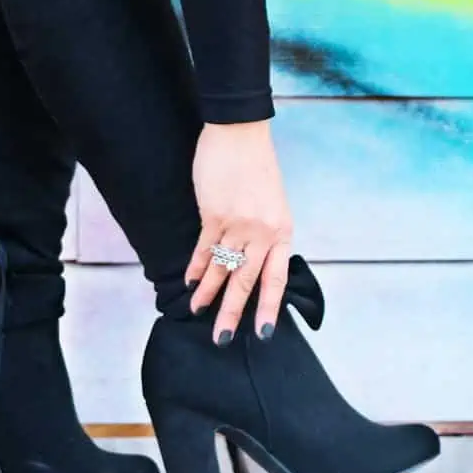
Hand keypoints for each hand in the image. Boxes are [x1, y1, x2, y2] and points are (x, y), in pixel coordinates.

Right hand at [186, 120, 293, 344]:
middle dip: (232, 313)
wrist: (240, 133)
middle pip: (246, 282)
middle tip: (221, 338)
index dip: (268, 309)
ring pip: (221, 269)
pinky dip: (195, 267)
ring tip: (197, 312)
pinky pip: (204, 249)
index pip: (276, 279)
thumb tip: (253, 262)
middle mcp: (263, 232)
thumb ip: (266, 235)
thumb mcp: (274, 205)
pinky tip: (190, 282)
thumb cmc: (258, 168)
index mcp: (282, 232)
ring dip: (208, 293)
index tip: (262, 334)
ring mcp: (238, 224)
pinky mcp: (214, 214)